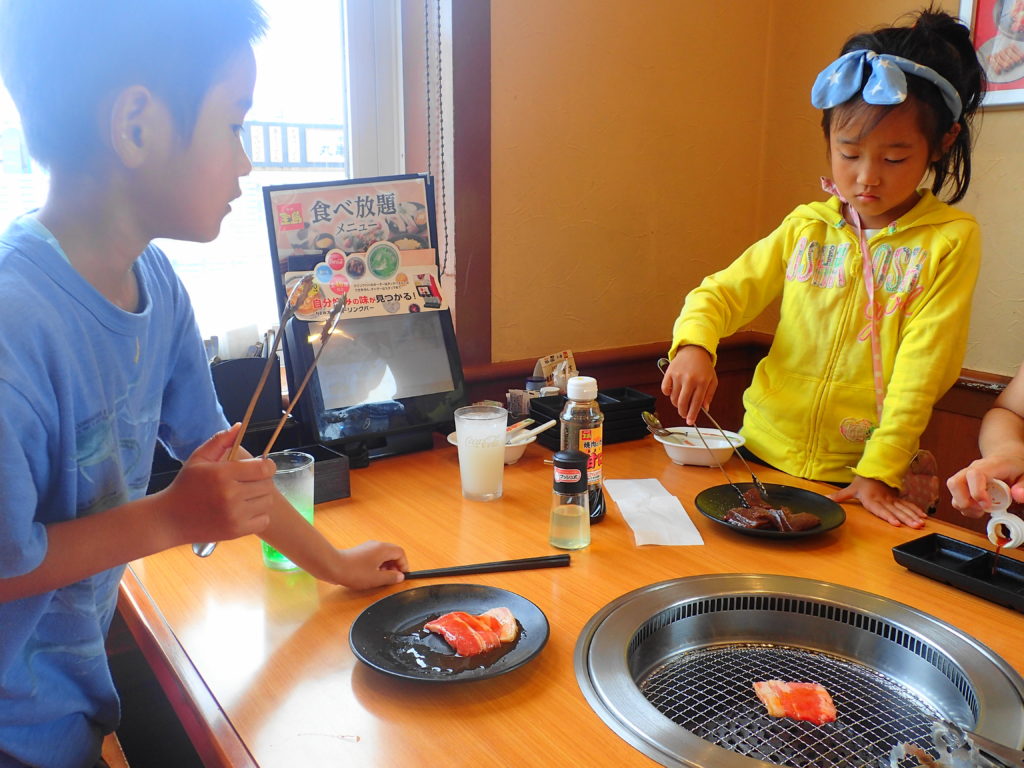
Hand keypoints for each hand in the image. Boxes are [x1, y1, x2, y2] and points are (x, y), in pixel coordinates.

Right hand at [155, 425, 276, 545]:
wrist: (169, 519)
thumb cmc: (185, 486)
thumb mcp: (198, 459)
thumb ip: (220, 441)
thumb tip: (239, 426)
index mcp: (222, 474)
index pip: (263, 468)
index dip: (267, 466)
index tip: (261, 467)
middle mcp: (230, 495)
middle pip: (267, 485)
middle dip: (261, 481)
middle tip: (249, 482)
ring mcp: (234, 515)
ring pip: (267, 502)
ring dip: (260, 498)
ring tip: (246, 496)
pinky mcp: (236, 531)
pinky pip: (263, 520)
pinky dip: (258, 515)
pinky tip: (245, 510)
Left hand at [333, 541, 408, 588]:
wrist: (334, 567)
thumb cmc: (355, 572)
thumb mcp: (377, 579)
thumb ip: (391, 577)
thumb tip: (400, 576)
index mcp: (383, 549)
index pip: (400, 553)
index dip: (404, 564)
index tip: (402, 575)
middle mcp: (376, 545)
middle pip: (392, 552)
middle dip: (395, 565)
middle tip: (393, 577)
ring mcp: (368, 547)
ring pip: (383, 555)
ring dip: (386, 566)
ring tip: (382, 578)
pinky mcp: (360, 552)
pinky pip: (374, 556)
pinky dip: (377, 564)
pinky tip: (372, 574)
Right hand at [660, 346, 716, 424]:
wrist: (694, 350)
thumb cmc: (703, 366)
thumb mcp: (712, 380)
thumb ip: (709, 395)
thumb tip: (705, 408)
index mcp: (702, 382)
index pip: (696, 403)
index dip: (692, 414)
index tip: (690, 421)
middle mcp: (690, 379)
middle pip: (683, 403)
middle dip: (682, 412)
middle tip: (684, 414)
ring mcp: (678, 376)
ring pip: (673, 398)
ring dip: (676, 403)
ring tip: (681, 401)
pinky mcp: (669, 373)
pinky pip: (665, 390)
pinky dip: (668, 394)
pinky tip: (673, 391)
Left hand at [828, 476, 927, 527]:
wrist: (875, 468)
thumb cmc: (862, 481)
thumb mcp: (851, 489)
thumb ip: (839, 496)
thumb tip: (824, 499)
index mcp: (872, 500)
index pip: (881, 510)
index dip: (888, 517)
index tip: (896, 523)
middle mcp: (884, 501)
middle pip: (896, 511)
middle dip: (907, 519)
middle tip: (916, 526)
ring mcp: (892, 499)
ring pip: (904, 508)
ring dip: (913, 516)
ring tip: (921, 523)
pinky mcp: (898, 498)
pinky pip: (908, 504)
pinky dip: (916, 509)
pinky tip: (924, 516)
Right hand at [947, 455, 1023, 517]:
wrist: (1004, 457)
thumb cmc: (1013, 466)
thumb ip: (1023, 486)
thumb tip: (1018, 496)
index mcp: (988, 466)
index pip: (974, 475)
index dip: (977, 492)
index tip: (987, 505)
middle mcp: (971, 470)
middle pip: (955, 483)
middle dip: (964, 502)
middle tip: (981, 509)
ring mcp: (964, 477)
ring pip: (953, 492)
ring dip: (965, 506)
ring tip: (981, 510)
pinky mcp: (962, 485)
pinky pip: (955, 497)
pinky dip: (965, 508)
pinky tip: (978, 509)